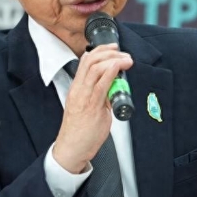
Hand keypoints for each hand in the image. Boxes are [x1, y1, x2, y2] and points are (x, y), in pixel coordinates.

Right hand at [52, 43, 132, 173]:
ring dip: (113, 60)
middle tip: (122, 53)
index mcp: (77, 88)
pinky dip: (110, 73)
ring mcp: (84, 98)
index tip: (113, 48)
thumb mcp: (87, 107)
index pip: (85, 61)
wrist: (71, 149)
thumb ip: (100, 95)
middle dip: (109, 52)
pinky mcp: (92, 108)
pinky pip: (101, 86)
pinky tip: (118, 67)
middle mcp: (78, 90)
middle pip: (90, 61)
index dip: (100, 50)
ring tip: (126, 60)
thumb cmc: (79, 131)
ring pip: (95, 69)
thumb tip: (114, 87)